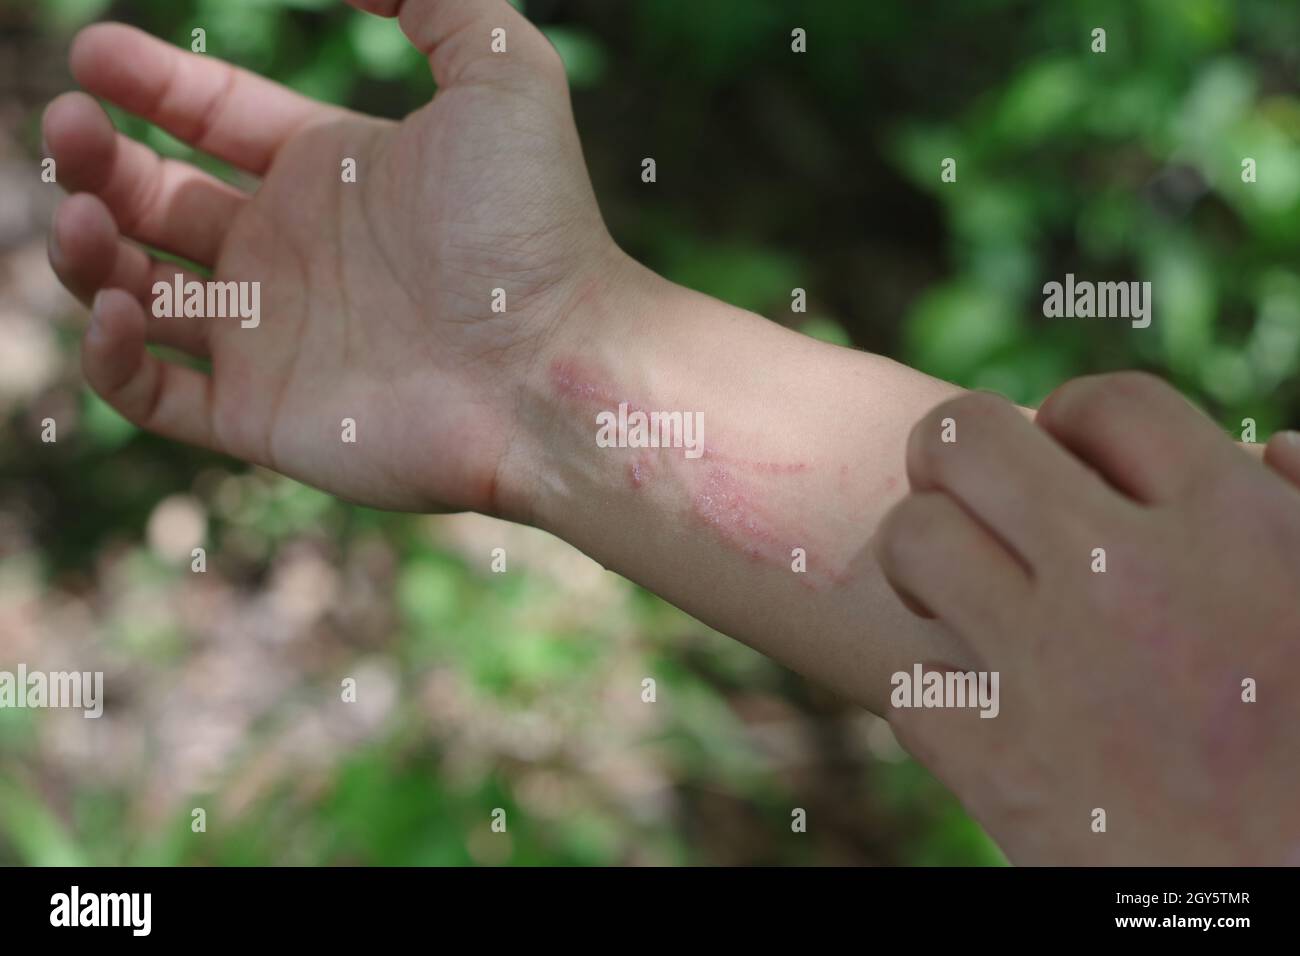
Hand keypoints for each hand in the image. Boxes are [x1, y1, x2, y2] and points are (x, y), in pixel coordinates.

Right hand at [45, 0, 622, 513]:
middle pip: (158, 197)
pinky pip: (151, 392)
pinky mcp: (260, 418)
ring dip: (86, 248)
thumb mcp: (501, 71)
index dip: (151, 82)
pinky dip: (109, 355)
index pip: (216, 118)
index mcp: (331, 173)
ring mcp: (273, 339)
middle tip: (71, 127)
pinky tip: (120, 304)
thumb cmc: (532, 227)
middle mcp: (293, 254)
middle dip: (99, 157)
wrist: (554, 367)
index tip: (94, 53)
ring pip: (136, 291)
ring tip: (85, 213)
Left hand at [874, 372, 1299, 863]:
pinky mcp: (1002, 769)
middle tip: (966, 496)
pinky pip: (912, 686)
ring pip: (911, 542)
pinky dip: (935, 694)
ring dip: (919, 558)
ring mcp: (1052, 671)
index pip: (1105, 401)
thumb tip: (1265, 450)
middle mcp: (1127, 577)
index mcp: (1234, 527)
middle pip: (967, 439)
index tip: (1068, 458)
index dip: (1072, 419)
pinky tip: (977, 708)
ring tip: (949, 589)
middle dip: (953, 455)